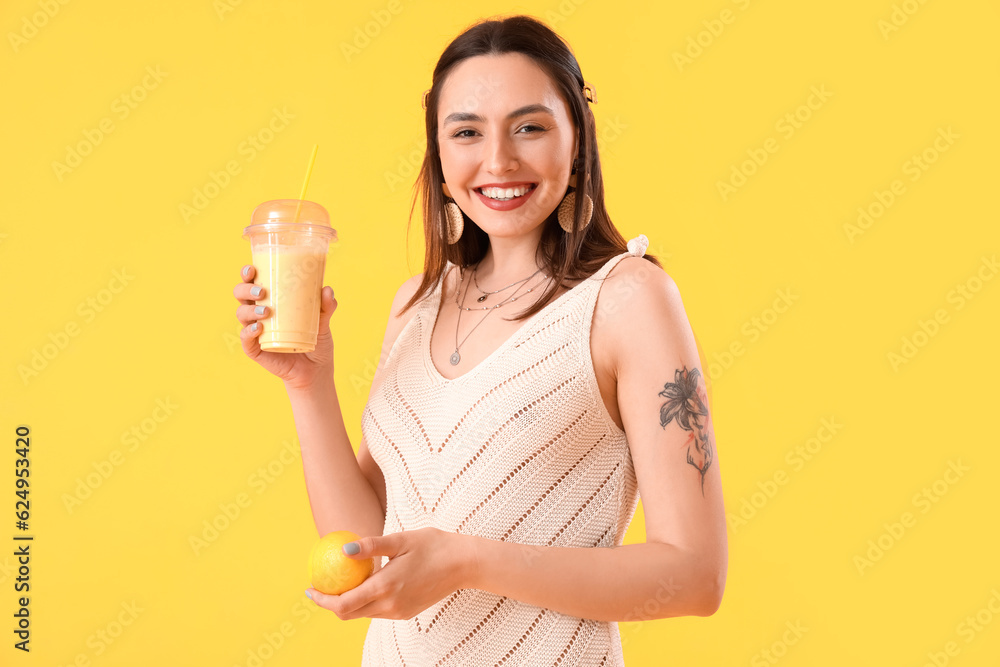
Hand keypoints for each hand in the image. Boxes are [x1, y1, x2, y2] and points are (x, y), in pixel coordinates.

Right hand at [232, 264, 336, 389]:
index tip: (252, 268)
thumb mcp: (323, 321)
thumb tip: (327, 290)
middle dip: (246, 289)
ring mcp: (254, 331)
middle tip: (262, 292)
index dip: (247, 274)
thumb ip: (326, 306)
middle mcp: (258, 313)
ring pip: (241, 314)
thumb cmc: (315, 339)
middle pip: (241, 296)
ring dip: (249, 310)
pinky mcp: (255, 349)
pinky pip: (245, 339)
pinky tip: (257, 328)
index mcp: (270, 300)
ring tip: (266, 312)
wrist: (315, 369)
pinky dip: (249, 331)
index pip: (253, 283)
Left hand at [305, 528, 476, 620]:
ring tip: (341, 582)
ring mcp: (399, 611)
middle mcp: (390, 605)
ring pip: (363, 614)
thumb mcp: (400, 540)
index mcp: (386, 587)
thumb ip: (370, 546)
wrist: (464, 564)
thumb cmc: (433, 545)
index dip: (322, 600)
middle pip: (349, 614)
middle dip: (331, 603)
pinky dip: (366, 601)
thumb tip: (342, 550)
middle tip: (321, 586)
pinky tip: (366, 584)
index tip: (310, 589)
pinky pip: (378, 611)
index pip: (343, 604)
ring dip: (348, 602)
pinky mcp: (407, 612)